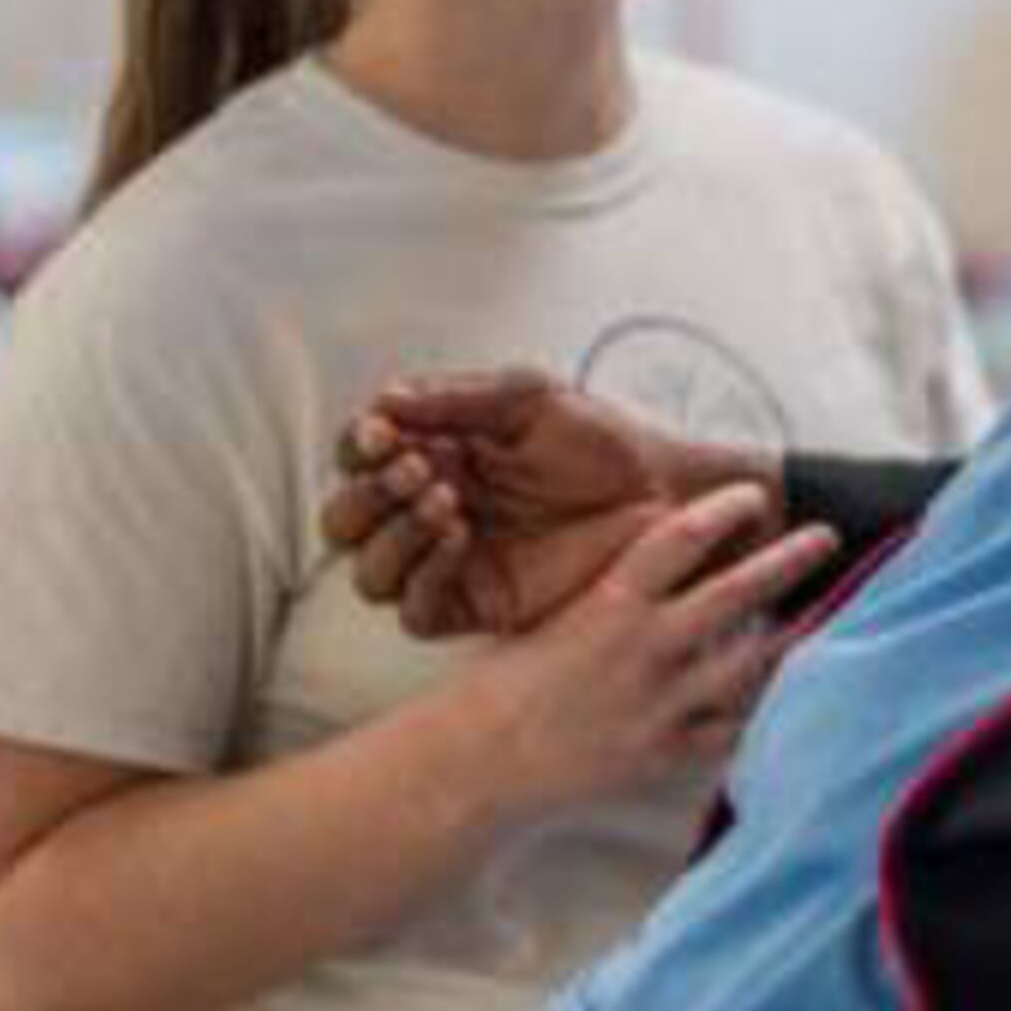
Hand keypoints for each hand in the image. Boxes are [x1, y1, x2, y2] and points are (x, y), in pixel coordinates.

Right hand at [320, 369, 778, 638]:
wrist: (664, 494)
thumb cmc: (602, 440)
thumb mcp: (530, 399)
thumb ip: (456, 399)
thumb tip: (382, 402)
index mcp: (435, 454)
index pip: (359, 457)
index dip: (358, 448)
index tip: (385, 434)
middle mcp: (430, 511)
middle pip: (346, 520)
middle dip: (368, 494)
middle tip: (418, 470)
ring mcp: (450, 563)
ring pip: (369, 572)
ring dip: (391, 534)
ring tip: (447, 501)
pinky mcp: (477, 605)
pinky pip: (416, 611)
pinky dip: (421, 576)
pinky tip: (457, 540)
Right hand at [455, 483, 840, 812]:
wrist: (476, 765)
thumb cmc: (501, 687)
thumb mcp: (550, 619)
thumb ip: (611, 594)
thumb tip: (665, 563)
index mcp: (608, 605)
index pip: (680, 538)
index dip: (724, 510)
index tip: (754, 495)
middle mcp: (645, 649)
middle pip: (736, 592)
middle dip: (788, 560)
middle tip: (827, 536)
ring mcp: (662, 705)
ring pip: (751, 664)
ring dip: (792, 635)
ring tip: (827, 614)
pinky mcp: (666, 754)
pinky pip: (734, 730)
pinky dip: (763, 710)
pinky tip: (790, 693)